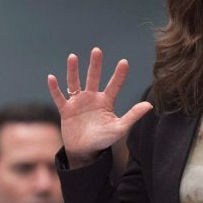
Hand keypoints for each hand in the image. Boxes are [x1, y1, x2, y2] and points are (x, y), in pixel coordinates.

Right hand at [47, 48, 152, 167]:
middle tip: (97, 50)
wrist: (85, 152)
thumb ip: (133, 115)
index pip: (114, 85)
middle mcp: (92, 98)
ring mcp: (78, 103)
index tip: (124, 62)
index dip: (119, 75)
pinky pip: (59, 97)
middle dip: (95, 65)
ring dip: (73, 71)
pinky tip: (51, 78)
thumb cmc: (103, 140)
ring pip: (75, 83)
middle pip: (93, 78)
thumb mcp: (119, 128)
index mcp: (106, 101)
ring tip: (73, 57)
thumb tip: (150, 105)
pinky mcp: (66, 110)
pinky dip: (55, 89)